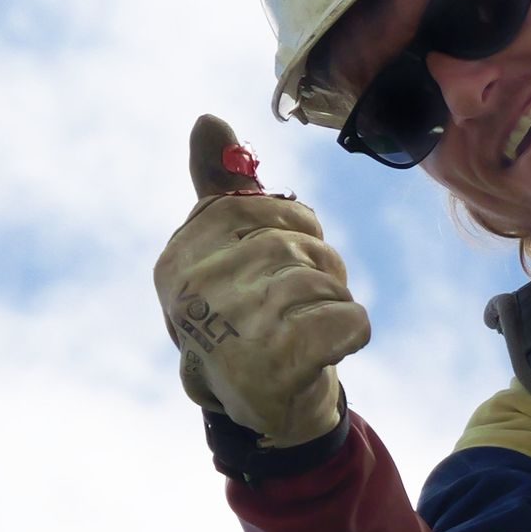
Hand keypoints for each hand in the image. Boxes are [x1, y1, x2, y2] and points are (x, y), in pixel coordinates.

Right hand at [153, 115, 370, 445]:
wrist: (264, 411)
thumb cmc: (248, 320)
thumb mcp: (229, 253)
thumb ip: (222, 188)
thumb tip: (207, 120)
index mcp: (177, 259)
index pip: (260, 208)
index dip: (289, 232)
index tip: (273, 268)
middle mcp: (193, 291)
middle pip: (296, 240)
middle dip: (315, 268)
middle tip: (293, 308)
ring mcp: (231, 328)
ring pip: (324, 278)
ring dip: (332, 301)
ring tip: (305, 330)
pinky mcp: (277, 364)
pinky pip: (350, 319)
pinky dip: (353, 333)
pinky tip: (326, 352)